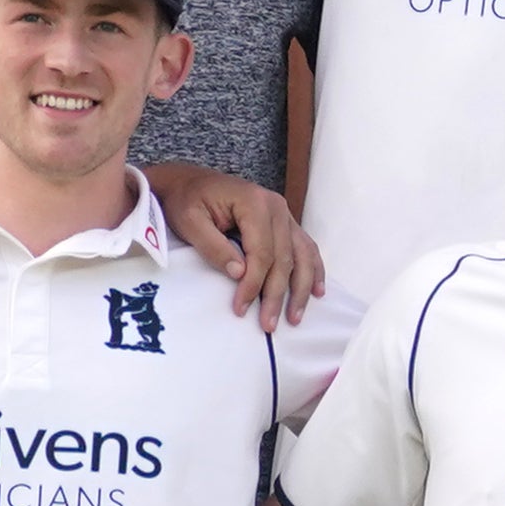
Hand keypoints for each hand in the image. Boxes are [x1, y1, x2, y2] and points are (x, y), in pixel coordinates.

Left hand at [146, 165, 321, 327]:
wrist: (189, 182)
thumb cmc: (187, 200)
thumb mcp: (190, 221)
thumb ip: (214, 246)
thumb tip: (240, 273)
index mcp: (254, 203)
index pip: (262, 253)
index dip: (253, 284)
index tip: (241, 308)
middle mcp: (276, 207)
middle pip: (284, 258)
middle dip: (276, 294)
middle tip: (268, 324)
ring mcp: (284, 214)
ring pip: (302, 256)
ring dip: (301, 289)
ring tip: (294, 317)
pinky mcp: (285, 222)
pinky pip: (306, 248)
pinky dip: (314, 270)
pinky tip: (317, 291)